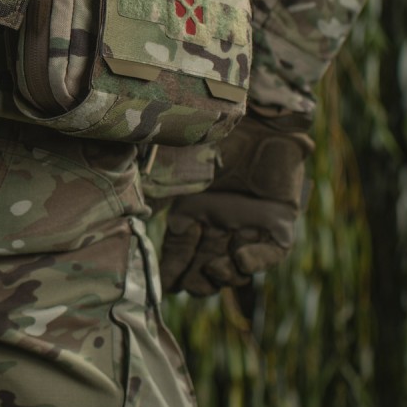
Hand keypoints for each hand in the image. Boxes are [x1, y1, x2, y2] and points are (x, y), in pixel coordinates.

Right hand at [159, 112, 313, 295]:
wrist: (253, 117)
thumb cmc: (207, 138)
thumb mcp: (174, 172)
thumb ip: (155, 198)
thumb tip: (128, 223)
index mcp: (192, 209)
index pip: (180, 250)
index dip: (172, 271)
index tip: (164, 289)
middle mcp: (220, 220)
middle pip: (206, 265)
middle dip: (198, 281)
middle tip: (191, 283)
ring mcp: (250, 222)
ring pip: (237, 267)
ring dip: (223, 276)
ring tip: (215, 267)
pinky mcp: (279, 220)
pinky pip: (271, 254)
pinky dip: (255, 262)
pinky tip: (237, 257)